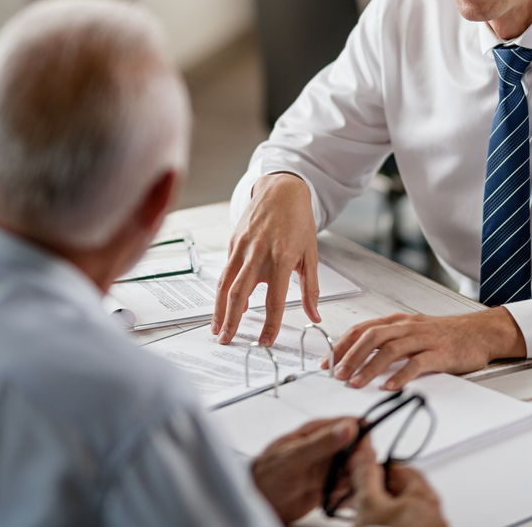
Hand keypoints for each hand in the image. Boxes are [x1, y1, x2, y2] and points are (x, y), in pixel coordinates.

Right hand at [212, 173, 320, 345]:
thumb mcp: (311, 254)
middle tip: (227, 341)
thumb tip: (314, 316)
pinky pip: (225, 271)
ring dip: (218, 310)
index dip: (269, 324)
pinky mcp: (233, 242)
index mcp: (282, 259)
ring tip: (217, 330)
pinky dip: (223, 291)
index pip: (274, 300)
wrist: (281, 190)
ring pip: (224, 284)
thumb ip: (310, 289)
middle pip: (239, 295)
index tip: (265, 341)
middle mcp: (258, 254)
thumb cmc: (298, 222)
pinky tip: (224, 306)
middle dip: (231, 322)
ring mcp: (242, 248)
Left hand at [250, 417, 367, 524]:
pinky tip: (341, 499)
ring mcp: (328, 467)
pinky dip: (350, 494)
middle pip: (358, 449)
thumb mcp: (295, 456)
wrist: (258, 499)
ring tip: (346, 489)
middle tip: (356, 475)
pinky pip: (348, 488)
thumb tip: (347, 428)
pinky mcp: (329, 486)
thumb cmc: (267, 473)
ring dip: (357, 480)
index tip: (365, 451)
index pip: (350, 425)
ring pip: (355, 469)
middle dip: (362, 462)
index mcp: (317, 431)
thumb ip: (322, 443)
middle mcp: (326, 448)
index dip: (362, 436)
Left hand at [326, 308, 526, 389]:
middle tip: (337, 374)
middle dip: (350, 356)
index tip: (327, 362)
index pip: (361, 329)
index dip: (341, 345)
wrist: (480, 332)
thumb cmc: (444, 335)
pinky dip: (400, 375)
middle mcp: (407, 326)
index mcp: (397, 321)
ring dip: (369, 367)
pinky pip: (417, 363)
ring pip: (390, 349)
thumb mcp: (411, 331)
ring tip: (356, 383)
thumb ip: (388, 341)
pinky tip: (389, 386)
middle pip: (371, 337)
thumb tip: (357, 357)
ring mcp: (424, 338)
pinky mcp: (440, 353)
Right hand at [352, 461, 445, 526]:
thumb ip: (366, 476)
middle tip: (362, 499)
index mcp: (425, 496)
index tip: (362, 474)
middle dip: (380, 492)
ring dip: (384, 511)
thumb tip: (363, 455)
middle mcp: (434, 514)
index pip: (400, 467)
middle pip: (403, 490)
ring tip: (367, 519)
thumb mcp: (368, 504)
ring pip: (403, 511)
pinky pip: (406, 526)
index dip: (377, 468)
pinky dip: (390, 525)